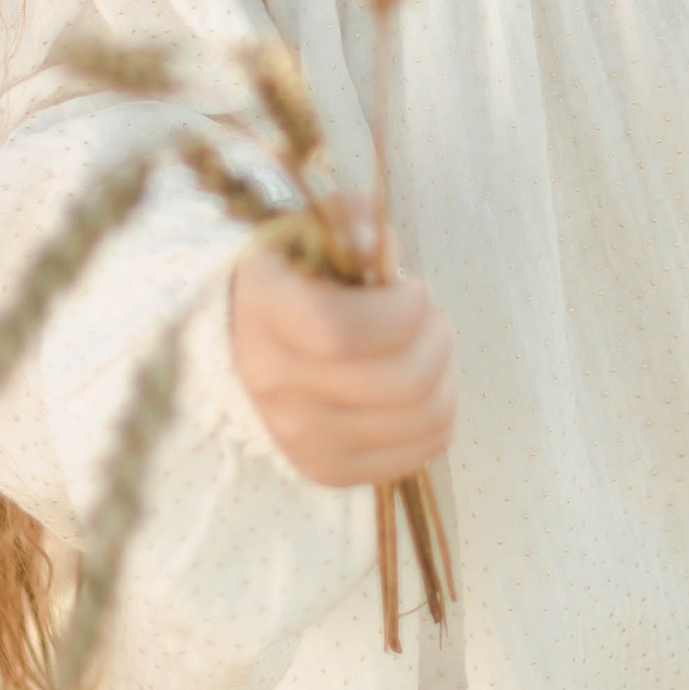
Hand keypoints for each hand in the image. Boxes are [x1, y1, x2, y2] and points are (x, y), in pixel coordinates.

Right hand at [228, 196, 457, 486]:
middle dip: (436, 334)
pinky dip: (437, 412)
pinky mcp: (328, 470)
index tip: (408, 286)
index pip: (341, 332)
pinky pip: (424, 448)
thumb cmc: (295, 276)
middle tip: (425, 314)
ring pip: (424, 416)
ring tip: (422, 347)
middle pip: (402, 380)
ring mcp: (301, 437)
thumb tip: (373, 244)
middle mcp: (274, 385)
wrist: (245, 340)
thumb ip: (348, 219)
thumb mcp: (313, 229)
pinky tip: (414, 386)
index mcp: (263, 311)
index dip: (401, 308)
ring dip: (443, 372)